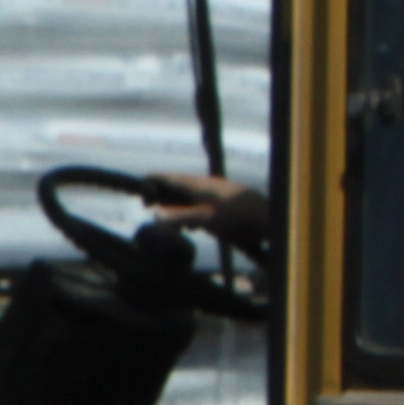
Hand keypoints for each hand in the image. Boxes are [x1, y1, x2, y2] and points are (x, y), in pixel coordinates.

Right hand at [144, 171, 272, 251]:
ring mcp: (212, 193)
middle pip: (175, 187)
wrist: (265, 215)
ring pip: (186, 197)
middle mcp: (202, 185)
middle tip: (150, 209)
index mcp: (195, 184)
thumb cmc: (234, 214)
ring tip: (172, 224)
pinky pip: (198, 204)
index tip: (138, 192)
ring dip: (176, 208)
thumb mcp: (203, 217)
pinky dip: (189, 213)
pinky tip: (193, 227)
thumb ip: (178, 217)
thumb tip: (155, 216)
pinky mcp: (220, 203)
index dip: (151, 184)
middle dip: (161, 198)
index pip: (167, 178)